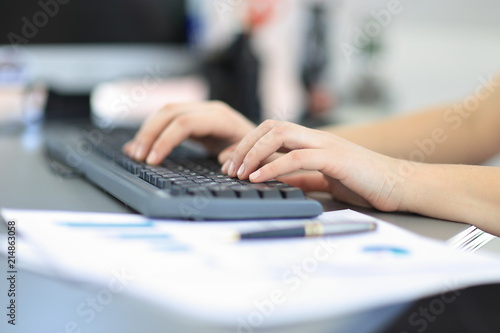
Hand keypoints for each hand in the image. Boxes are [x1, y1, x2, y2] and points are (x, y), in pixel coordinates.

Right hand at [123, 101, 255, 163]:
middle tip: (138, 157)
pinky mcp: (192, 118)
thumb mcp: (252, 157)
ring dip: (147, 132)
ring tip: (135, 154)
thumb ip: (238, 159)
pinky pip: (167, 120)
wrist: (262, 140)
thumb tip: (224, 163)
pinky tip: (139, 145)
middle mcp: (207, 109)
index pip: (184, 122)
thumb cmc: (257, 150)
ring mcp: (199, 111)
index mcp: (220, 117)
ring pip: (164, 113)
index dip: (165, 140)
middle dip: (149, 134)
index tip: (153, 161)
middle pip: (169, 112)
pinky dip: (151, 132)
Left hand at [221, 120, 407, 211]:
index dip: (247, 143)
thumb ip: (299, 177)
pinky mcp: (335, 158)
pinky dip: (272, 167)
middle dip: (244, 145)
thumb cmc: (364, 183)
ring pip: (280, 134)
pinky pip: (297, 157)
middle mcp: (316, 137)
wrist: (399, 186)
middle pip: (271, 126)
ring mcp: (326, 144)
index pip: (272, 130)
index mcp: (312, 140)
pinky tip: (257, 178)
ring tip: (238, 173)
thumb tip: (272, 180)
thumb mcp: (323, 180)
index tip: (230, 163)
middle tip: (228, 168)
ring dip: (253, 153)